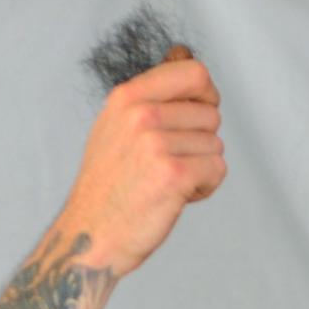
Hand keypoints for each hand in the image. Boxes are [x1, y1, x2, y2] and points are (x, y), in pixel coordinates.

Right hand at [61, 58, 224, 277]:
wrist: (92, 234)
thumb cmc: (109, 187)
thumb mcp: (116, 129)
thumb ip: (150, 102)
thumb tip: (196, 79)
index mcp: (128, 97)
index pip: (194, 73)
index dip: (207, 96)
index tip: (200, 116)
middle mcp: (141, 115)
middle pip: (210, 114)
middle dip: (201, 142)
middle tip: (171, 165)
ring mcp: (156, 144)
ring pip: (215, 145)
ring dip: (201, 168)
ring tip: (169, 184)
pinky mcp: (174, 174)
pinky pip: (216, 169)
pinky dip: (205, 187)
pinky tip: (178, 197)